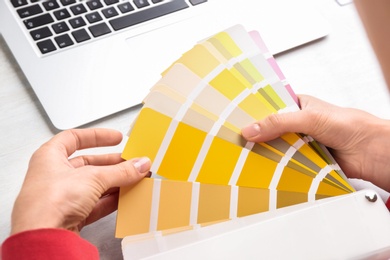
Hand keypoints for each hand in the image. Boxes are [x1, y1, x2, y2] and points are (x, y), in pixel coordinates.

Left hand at [11, 128, 150, 234]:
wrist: (42, 236)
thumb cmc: (49, 201)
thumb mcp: (93, 178)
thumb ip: (120, 171)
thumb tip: (138, 165)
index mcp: (50, 157)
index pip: (74, 138)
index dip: (97, 136)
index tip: (116, 138)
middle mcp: (53, 175)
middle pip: (88, 164)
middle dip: (112, 164)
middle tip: (130, 163)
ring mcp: (61, 197)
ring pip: (93, 185)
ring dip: (114, 183)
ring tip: (133, 179)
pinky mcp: (69, 216)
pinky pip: (94, 204)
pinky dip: (110, 200)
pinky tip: (124, 197)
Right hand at [241, 95, 389, 191]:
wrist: (371, 152)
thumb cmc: (349, 125)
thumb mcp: (308, 118)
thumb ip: (279, 122)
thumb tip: (252, 129)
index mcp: (298, 105)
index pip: (270, 107)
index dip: (254, 113)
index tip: (237, 119)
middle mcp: (298, 124)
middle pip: (271, 129)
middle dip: (258, 135)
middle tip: (239, 140)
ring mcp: (301, 142)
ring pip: (277, 147)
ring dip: (267, 152)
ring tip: (247, 155)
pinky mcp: (304, 160)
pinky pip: (286, 163)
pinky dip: (278, 166)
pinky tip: (266, 168)